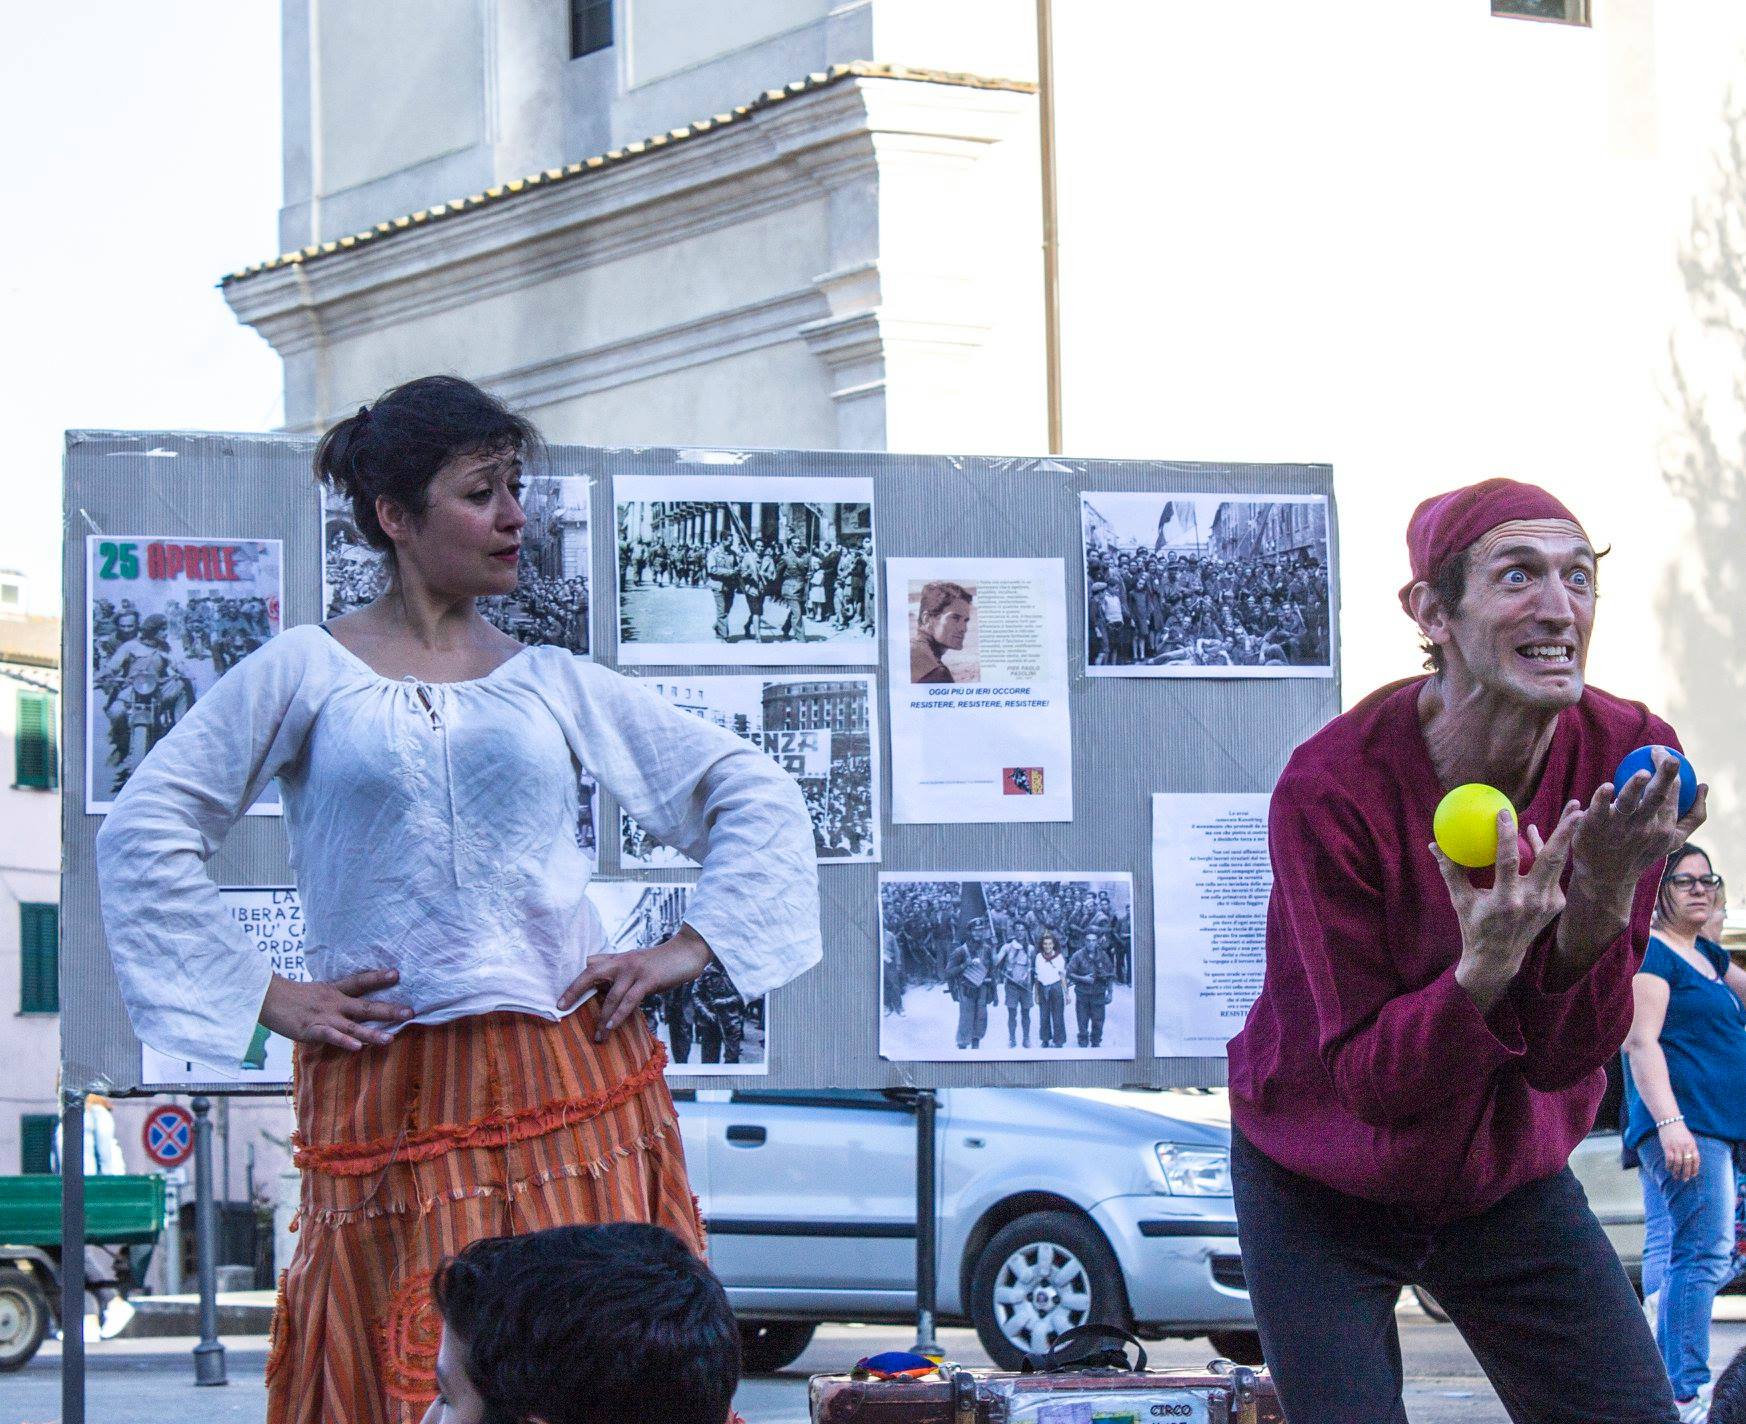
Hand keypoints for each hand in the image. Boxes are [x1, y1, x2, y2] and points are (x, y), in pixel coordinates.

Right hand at [258, 969, 411, 1050]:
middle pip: (366, 1006)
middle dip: (389, 1010)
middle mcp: (334, 1002)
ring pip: (353, 1026)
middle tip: (411, 1011)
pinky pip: (330, 1036)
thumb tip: (355, 1004)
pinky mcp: (311, 1029)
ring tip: (391, 1039)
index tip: (397, 974)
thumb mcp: (319, 992)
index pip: (360, 982)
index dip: (378, 978)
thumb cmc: (293, 997)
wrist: (265, 997)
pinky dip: (344, 1042)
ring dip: (372, 1033)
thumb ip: (337, 998)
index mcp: (335, 991)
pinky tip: (357, 1048)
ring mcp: (324, 1016)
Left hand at [559, 924, 713, 1041]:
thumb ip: (615, 963)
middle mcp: (622, 962)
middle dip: (575, 992)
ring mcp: (635, 970)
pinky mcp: (648, 980)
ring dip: (603, 1017)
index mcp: (618, 959)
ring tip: (598, 1036)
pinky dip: (619, 1014)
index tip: (560, 1002)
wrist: (686, 953)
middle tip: (562, 1009)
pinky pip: (629, 1000)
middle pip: (592, 975)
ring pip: (612, 995)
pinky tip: (612, 1026)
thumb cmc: (660, 960)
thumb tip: (591, 966)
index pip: (589, 968)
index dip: (573, 984)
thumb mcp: (634, 959)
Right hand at [1433, 802, 1582, 1013]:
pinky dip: (1549, 855)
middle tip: (1576, 808)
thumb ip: (1450, 871)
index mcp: (1505, 901)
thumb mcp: (1460, 901)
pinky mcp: (1554, 905)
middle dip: (1566, 833)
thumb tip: (1434, 844)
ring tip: (1575, 812)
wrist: (1499, 960)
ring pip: (1558, 864)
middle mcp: (1531, 902)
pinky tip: (1543, 839)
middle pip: (1553, 861)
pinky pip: (1554, 874)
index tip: (1504, 812)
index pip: (1509, 862)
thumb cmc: (1474, 927)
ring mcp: (1546, 904)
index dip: (1507, 835)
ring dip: (1565, 837)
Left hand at [1570, 749, 1707, 887]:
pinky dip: (1602, 798)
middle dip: (1665, 776)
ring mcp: (1618, 828)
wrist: (1605, 877)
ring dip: (1635, 788)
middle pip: (1656, 796)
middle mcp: (1643, 827)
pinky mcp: (1593, 827)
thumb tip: (1704, 786)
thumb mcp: (1673, 840)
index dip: (1670, 770)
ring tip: (1644, 774)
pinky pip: (1599, 809)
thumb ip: (1694, 816)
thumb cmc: (1640, 852)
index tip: (1663, 753)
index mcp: (1663, 828)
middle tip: (1667, 756)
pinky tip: (1608, 787)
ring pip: (1628, 802)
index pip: (1671, 793)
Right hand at [1658, 1120, 1700, 1180]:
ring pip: (1678, 1163)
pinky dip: (1669, 1165)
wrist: (1670, 1121)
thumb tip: (1692, 1160)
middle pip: (1687, 1164)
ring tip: (1676, 1176)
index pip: (1696, 1160)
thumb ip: (1691, 1148)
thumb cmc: (1680, 1130)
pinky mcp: (1667, 1147)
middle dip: (1686, 1173)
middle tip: (1685, 1179)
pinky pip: (1669, 1159)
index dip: (1695, 1169)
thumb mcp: (1689, 1139)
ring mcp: (1676, 1147)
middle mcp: (1686, 1147)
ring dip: (1677, 1171)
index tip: (1693, 1175)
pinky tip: (1668, 1168)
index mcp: (1693, 1145)